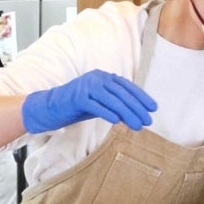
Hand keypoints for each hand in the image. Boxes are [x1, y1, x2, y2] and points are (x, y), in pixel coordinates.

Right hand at [21, 70, 157, 133]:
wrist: (51, 107)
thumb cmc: (79, 106)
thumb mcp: (101, 103)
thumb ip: (116, 105)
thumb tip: (137, 114)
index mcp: (104, 77)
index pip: (127, 86)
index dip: (141, 97)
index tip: (153, 108)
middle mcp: (97, 78)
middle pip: (122, 94)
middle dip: (137, 108)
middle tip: (148, 121)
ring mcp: (86, 86)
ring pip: (112, 100)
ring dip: (127, 113)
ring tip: (137, 126)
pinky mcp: (77, 97)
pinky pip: (96, 105)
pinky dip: (107, 112)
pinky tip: (117, 121)